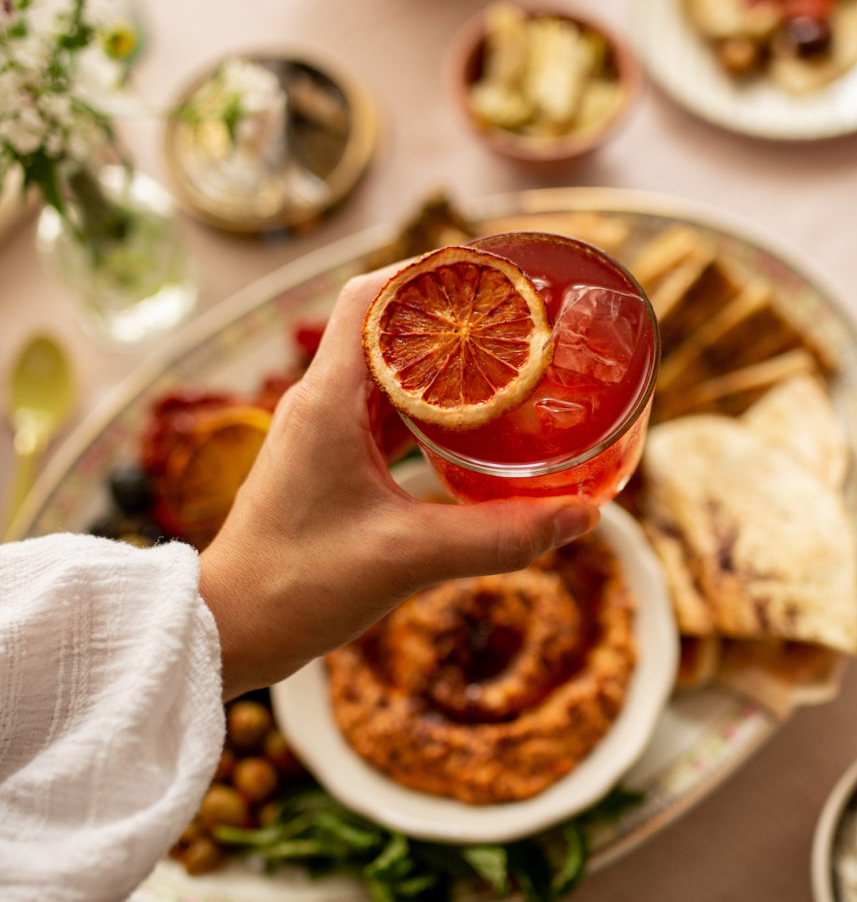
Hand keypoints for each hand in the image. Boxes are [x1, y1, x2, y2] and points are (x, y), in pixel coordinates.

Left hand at [198, 264, 598, 699]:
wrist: (229, 630)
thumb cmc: (296, 586)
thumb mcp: (408, 558)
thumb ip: (498, 537)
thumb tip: (582, 518)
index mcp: (327, 400)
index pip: (370, 296)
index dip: (428, 272)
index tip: (491, 272)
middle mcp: (319, 403)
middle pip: (386, 327)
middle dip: (451, 317)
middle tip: (518, 317)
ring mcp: (321, 433)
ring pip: (387, 374)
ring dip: (441, 365)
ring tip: (508, 363)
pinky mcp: (326, 465)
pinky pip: (383, 415)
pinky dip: (428, 411)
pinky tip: (473, 429)